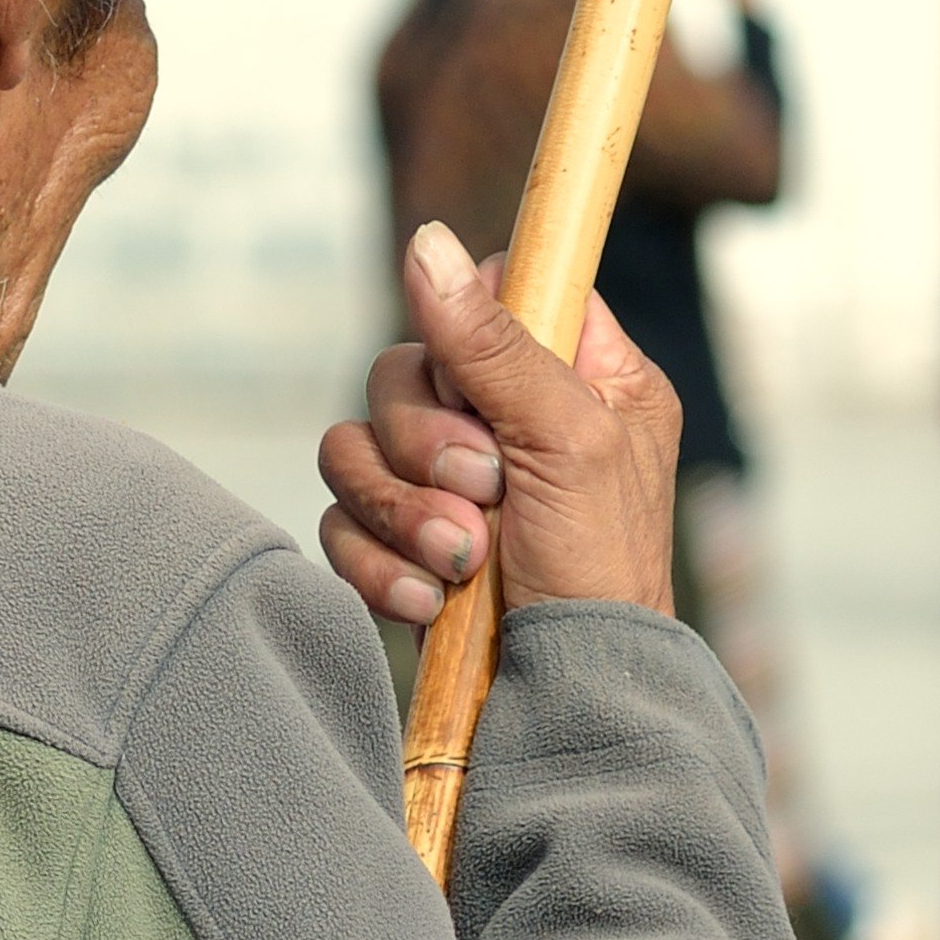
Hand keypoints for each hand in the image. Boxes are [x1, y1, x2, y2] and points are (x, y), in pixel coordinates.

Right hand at [320, 226, 681, 631]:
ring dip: (400, 510)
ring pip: (354, 446)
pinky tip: (431, 603)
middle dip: (428, 443)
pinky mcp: (400, 546)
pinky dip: (377, 564)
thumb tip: (424, 239)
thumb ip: (493, 343)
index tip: (483, 387)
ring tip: (460, 562)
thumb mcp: (565, 439)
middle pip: (402, 369)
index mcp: (578, 378)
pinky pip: (339, 520)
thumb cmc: (600, 572)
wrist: (568, 700)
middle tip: (485, 494)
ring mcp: (447, 487)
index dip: (470, 334)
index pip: (493, 294)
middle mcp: (508, 422)